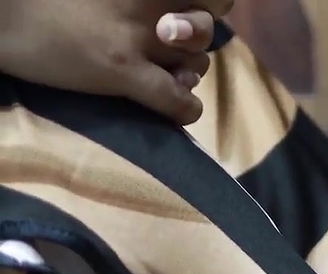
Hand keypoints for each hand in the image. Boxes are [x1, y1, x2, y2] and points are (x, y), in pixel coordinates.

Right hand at [0, 0, 230, 123]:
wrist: (2, 15)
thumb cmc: (48, 0)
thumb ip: (142, 2)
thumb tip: (177, 25)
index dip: (208, 8)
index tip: (191, 15)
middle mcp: (148, 2)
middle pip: (207, 26)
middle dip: (197, 41)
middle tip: (173, 48)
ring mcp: (136, 35)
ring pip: (197, 62)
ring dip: (188, 74)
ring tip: (167, 76)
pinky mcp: (121, 68)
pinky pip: (177, 99)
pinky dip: (185, 109)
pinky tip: (178, 110)